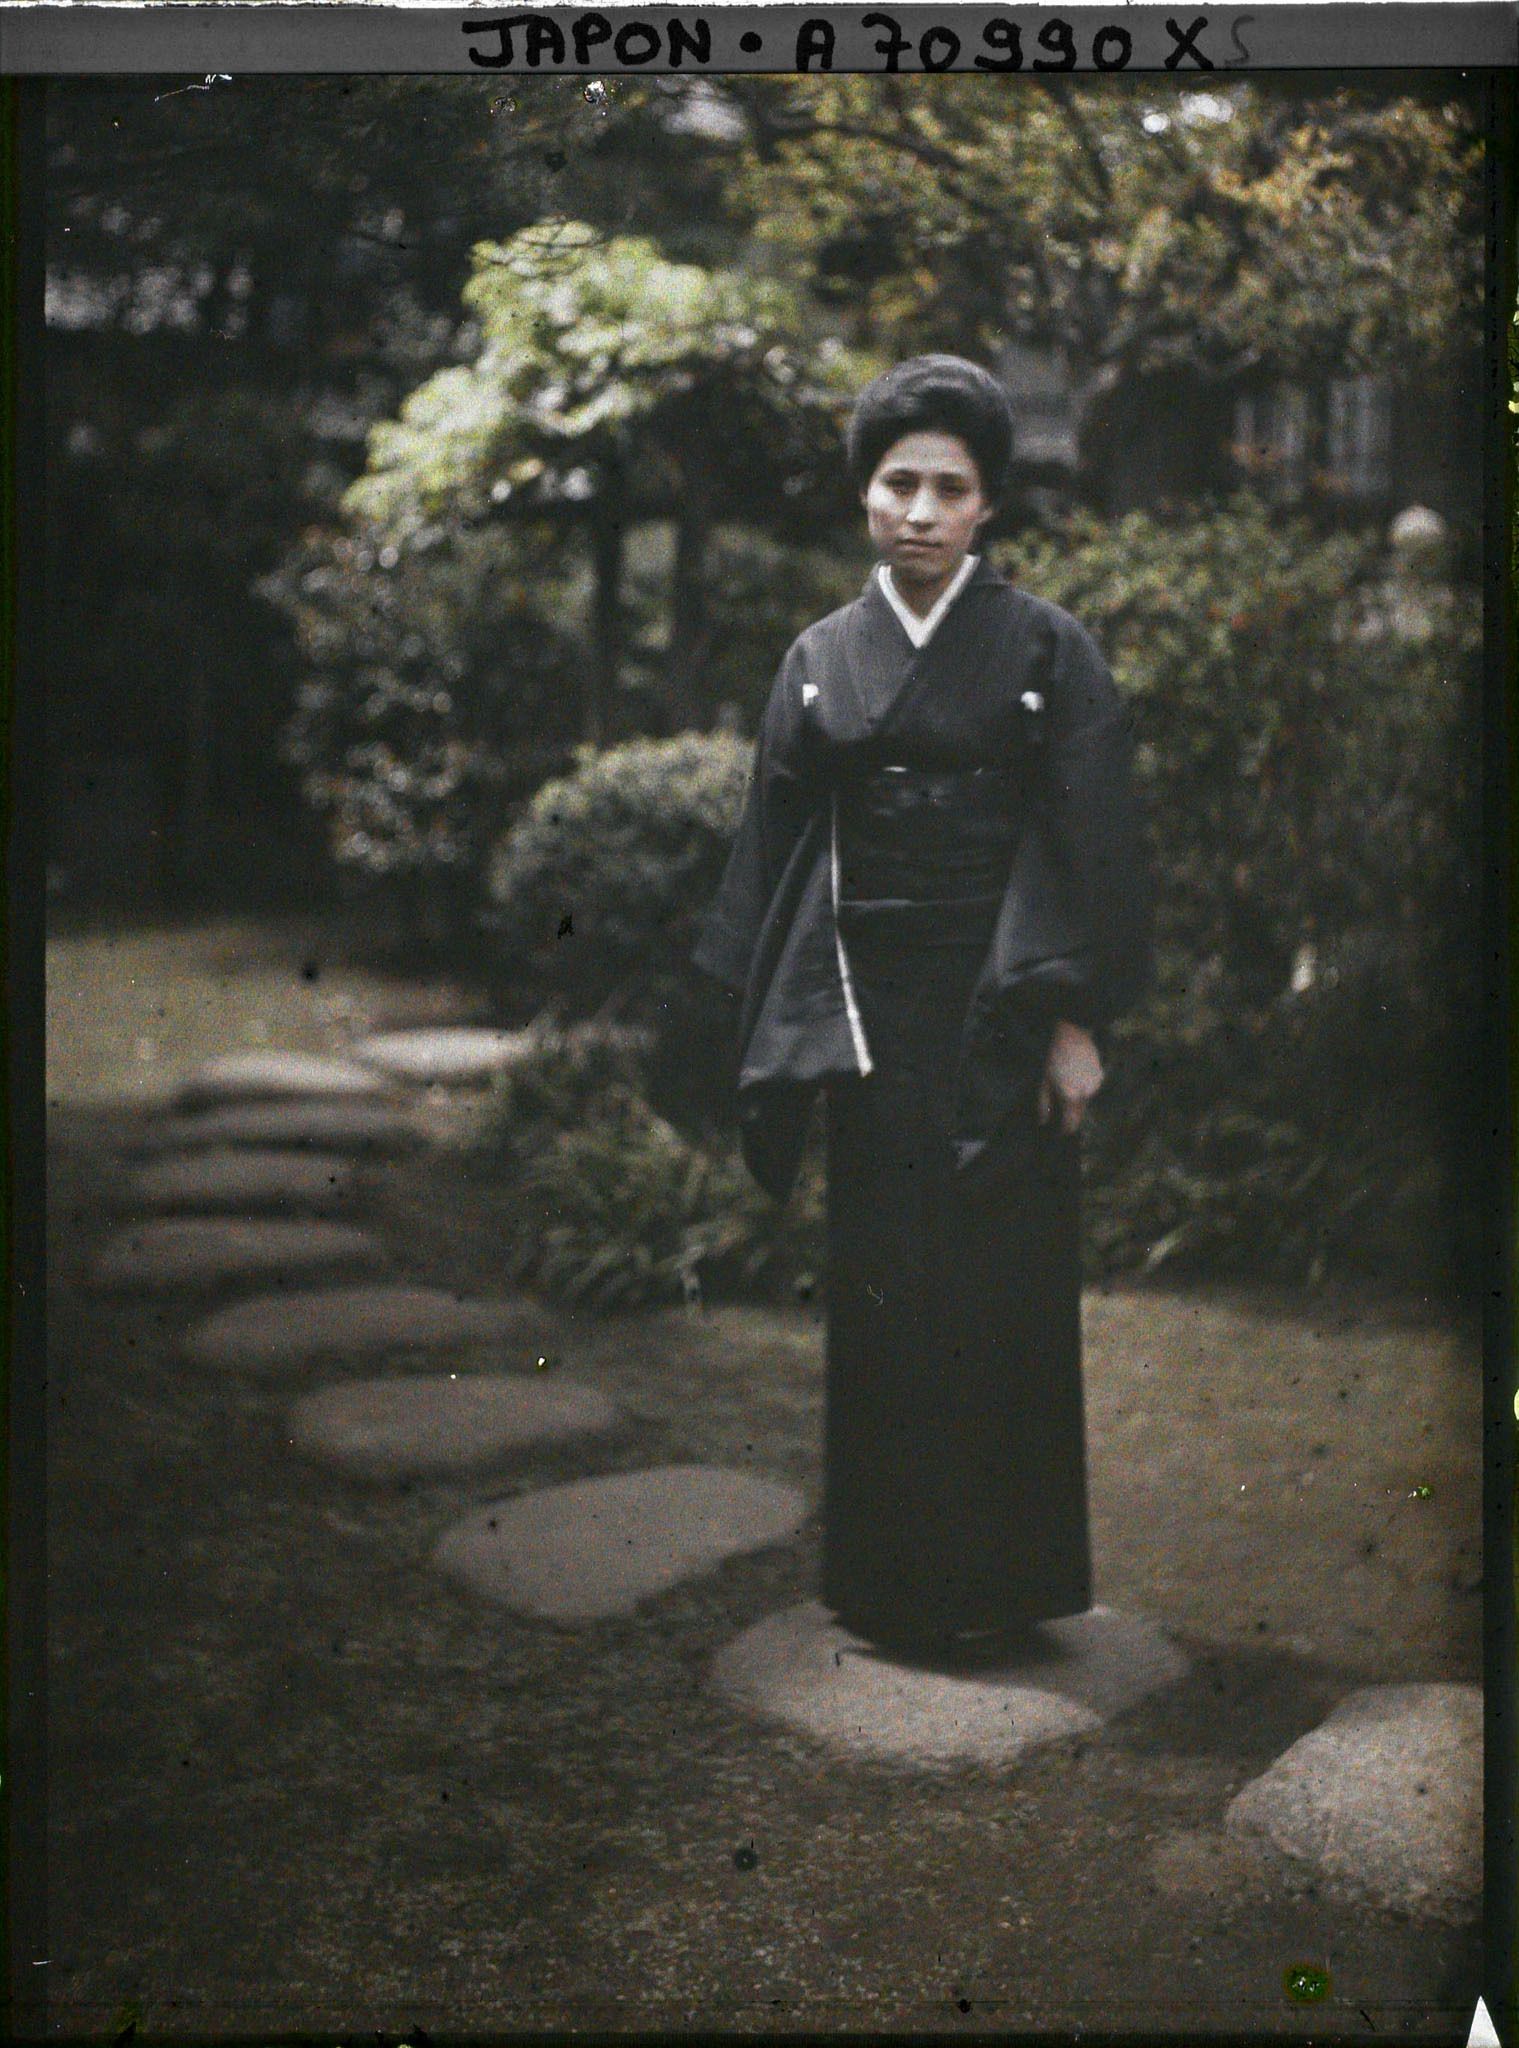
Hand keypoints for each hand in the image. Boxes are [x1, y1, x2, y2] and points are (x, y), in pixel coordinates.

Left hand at [1038, 1020, 1103, 1135]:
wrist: (1073, 1036)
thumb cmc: (1054, 1058)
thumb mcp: (1044, 1081)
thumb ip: (1043, 1103)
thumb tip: (1042, 1121)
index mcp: (1070, 1097)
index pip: (1070, 1123)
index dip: (1065, 1130)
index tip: (1059, 1133)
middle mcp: (1085, 1094)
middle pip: (1079, 1114)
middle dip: (1071, 1118)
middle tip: (1061, 1118)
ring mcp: (1095, 1086)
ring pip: (1085, 1102)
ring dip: (1077, 1102)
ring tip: (1066, 1089)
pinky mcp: (1100, 1078)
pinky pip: (1090, 1090)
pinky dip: (1083, 1090)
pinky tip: (1076, 1078)